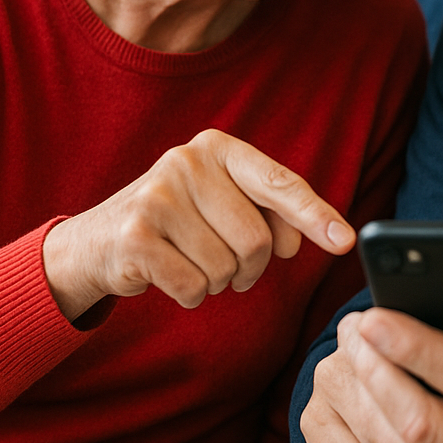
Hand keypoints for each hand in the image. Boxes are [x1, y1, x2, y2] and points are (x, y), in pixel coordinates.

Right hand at [41, 128, 354, 319]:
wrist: (97, 241)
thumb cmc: (177, 222)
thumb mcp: (222, 205)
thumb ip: (267, 214)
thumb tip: (299, 242)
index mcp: (217, 148)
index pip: (279, 183)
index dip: (315, 215)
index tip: (346, 241)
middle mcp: (187, 162)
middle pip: (257, 240)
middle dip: (249, 267)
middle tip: (225, 264)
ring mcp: (157, 197)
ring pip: (226, 268)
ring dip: (216, 281)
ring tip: (189, 262)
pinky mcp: (135, 236)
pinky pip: (194, 287)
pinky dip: (190, 295)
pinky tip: (168, 275)